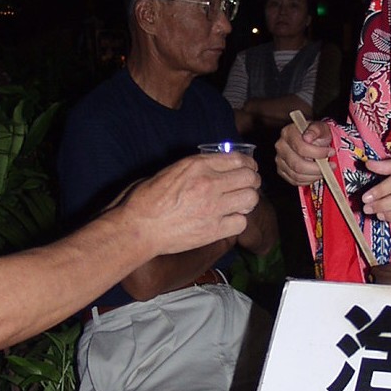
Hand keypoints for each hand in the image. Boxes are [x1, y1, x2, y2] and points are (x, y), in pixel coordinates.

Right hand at [117, 153, 259, 253]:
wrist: (138, 227)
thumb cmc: (147, 198)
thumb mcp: (171, 170)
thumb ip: (196, 167)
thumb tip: (216, 167)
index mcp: (198, 165)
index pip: (238, 159)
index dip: (248, 165)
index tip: (247, 169)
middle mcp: (209, 183)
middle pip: (250, 178)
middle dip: (252, 181)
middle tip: (246, 186)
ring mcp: (213, 208)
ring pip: (251, 199)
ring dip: (247, 200)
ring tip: (238, 203)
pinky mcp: (213, 230)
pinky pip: (241, 223)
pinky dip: (237, 221)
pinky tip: (228, 220)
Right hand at [275, 119, 331, 185]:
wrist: (312, 140)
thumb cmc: (316, 134)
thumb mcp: (320, 127)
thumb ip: (315, 130)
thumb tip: (307, 137)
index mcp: (288, 133)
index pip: (301, 148)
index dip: (318, 153)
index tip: (331, 152)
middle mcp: (281, 147)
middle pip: (297, 164)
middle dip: (317, 168)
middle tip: (331, 166)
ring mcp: (280, 160)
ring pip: (297, 175)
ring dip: (314, 175)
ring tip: (325, 170)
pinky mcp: (282, 171)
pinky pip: (295, 181)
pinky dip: (308, 180)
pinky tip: (316, 174)